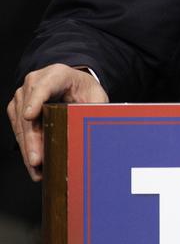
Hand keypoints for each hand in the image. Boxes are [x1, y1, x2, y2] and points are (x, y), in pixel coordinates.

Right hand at [7, 65, 108, 181]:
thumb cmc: (85, 90)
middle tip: (36, 160)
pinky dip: (27, 148)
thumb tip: (99, 132)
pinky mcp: (16, 109)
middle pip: (29, 112)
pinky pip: (19, 130)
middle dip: (32, 139)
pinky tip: (34, 165)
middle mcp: (34, 82)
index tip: (30, 116)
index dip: (36, 101)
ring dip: (28, 148)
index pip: (44, 86)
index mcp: (57, 74)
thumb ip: (96, 109)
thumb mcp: (96, 96)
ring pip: (21, 125)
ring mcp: (22, 96)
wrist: (72, 83)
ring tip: (37, 169)